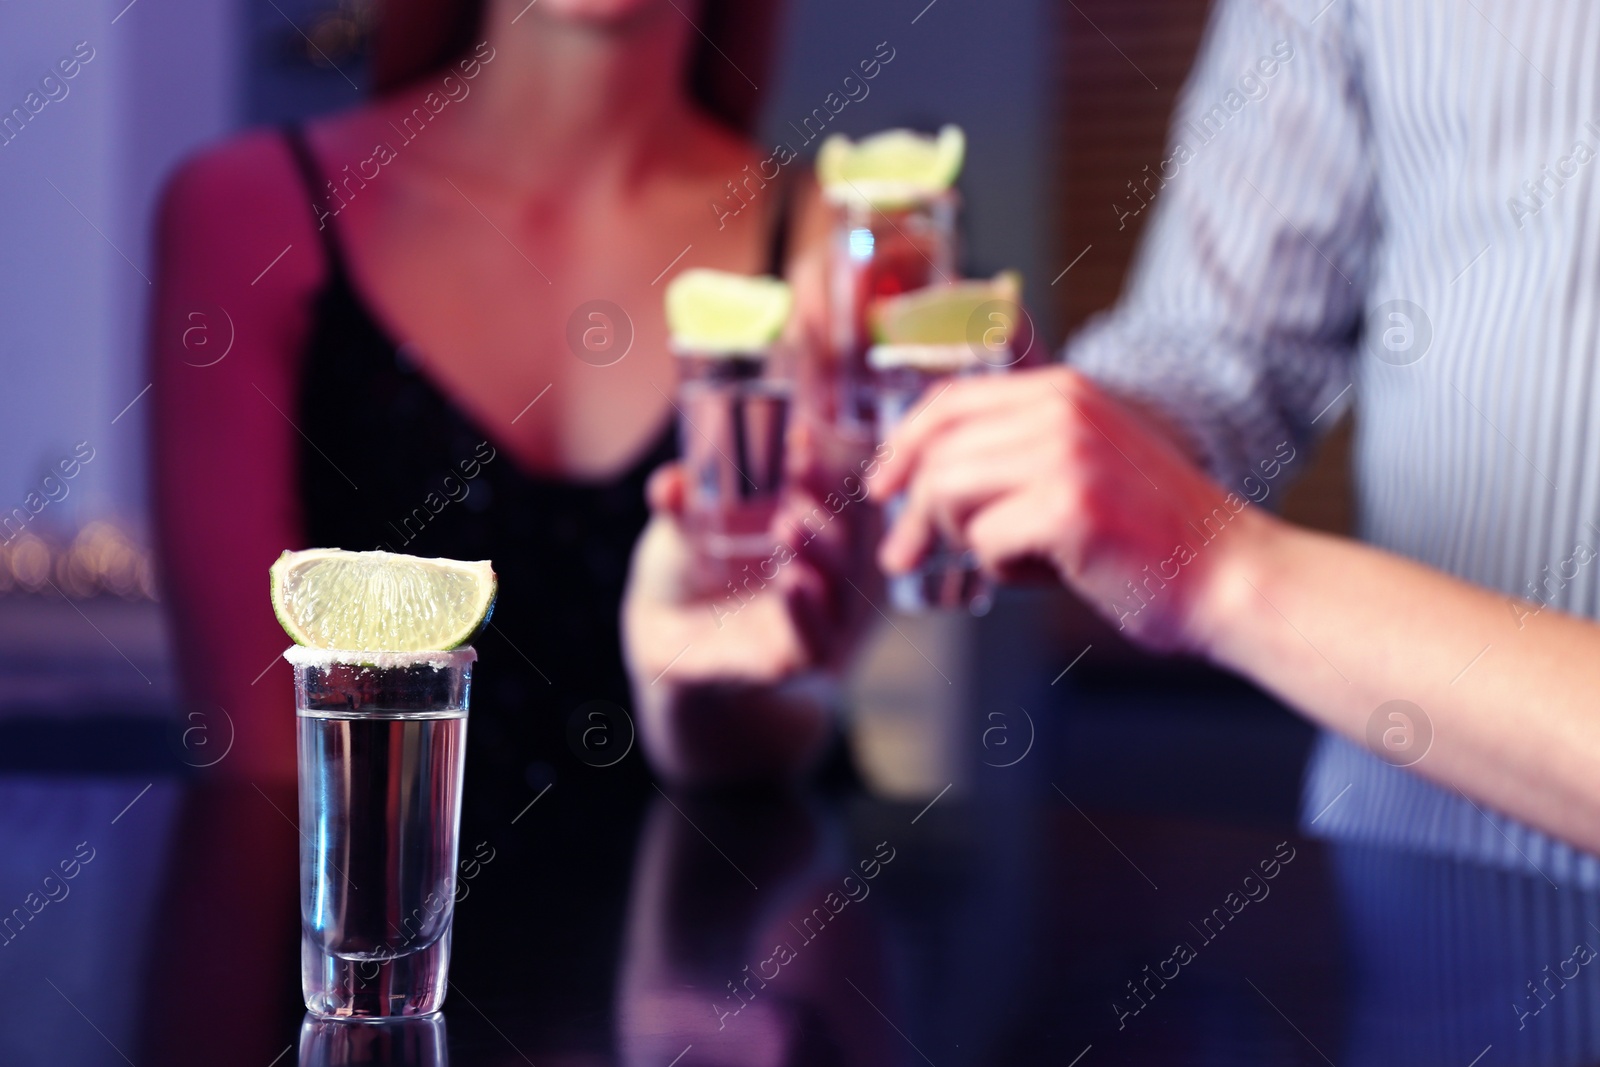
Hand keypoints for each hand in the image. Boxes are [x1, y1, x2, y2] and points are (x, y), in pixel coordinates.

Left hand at [623, 463, 855, 686]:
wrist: (662, 631)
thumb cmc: (689, 562)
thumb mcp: (680, 528)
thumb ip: (677, 505)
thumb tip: (669, 483)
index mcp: (810, 523)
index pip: (833, 491)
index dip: (823, 464)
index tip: (800, 440)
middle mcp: (824, 567)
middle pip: (847, 536)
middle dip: (829, 506)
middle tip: (801, 479)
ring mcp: (816, 615)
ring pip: (840, 588)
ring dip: (819, 555)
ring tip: (788, 528)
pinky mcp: (796, 659)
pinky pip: (815, 641)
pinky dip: (806, 614)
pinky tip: (792, 584)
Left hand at [869, 365, 1276, 653]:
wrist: (1230, 577)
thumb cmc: (1152, 537)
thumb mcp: (1082, 466)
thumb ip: (1012, 459)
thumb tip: (915, 485)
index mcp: (1063, 391)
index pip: (950, 401)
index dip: (903, 445)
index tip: (882, 487)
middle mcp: (1062, 411)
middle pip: (940, 454)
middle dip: (913, 514)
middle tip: (903, 557)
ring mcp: (1067, 455)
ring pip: (951, 494)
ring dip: (964, 541)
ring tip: (1014, 562)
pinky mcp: (1070, 508)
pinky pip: (985, 542)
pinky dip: (1004, 570)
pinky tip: (1051, 573)